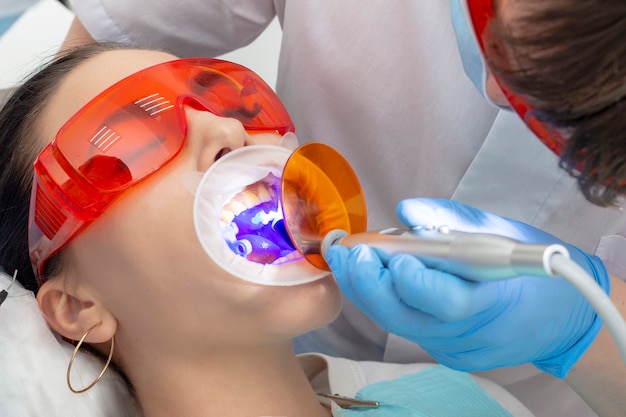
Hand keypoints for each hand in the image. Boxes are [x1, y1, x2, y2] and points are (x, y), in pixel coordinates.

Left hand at [326, 198, 609, 377]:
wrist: (562, 319)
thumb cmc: (534, 271)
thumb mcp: (504, 232)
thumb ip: (451, 221)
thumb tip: (405, 212)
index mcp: (494, 302)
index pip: (445, 301)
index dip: (413, 281)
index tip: (391, 254)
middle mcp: (471, 334)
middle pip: (406, 318)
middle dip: (368, 284)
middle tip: (347, 252)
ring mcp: (456, 349)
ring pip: (399, 324)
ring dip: (368, 290)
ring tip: (348, 258)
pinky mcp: (447, 354)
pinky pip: (408, 328)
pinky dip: (386, 301)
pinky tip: (371, 276)